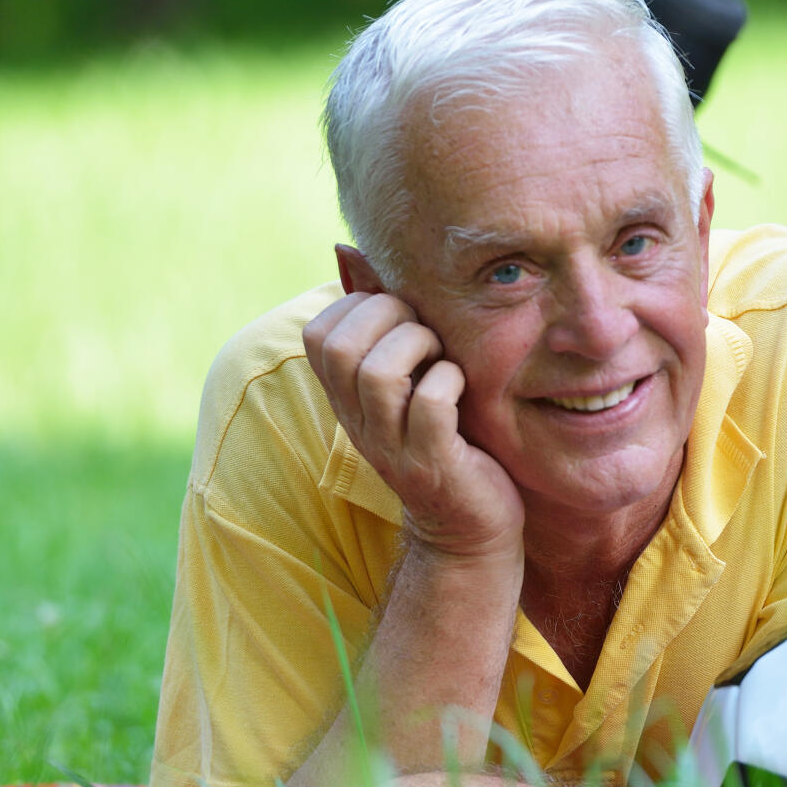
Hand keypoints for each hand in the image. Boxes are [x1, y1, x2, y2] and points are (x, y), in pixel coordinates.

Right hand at [303, 291, 524, 561]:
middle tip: (425, 334)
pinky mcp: (434, 464)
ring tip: (442, 359)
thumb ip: (386, 335)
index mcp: (349, 400)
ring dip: (419, 346)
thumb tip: (350, 255)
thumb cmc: (447, 443)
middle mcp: (361, 422)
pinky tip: (460, 386)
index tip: (399, 317)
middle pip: (342, 347)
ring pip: (378, 372)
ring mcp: (394, 446)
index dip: (359, 307)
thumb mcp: (408, 389)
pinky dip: (449, 381)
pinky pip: (430, 405)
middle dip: (390, 318)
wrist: (469, 530)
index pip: (318, 333)